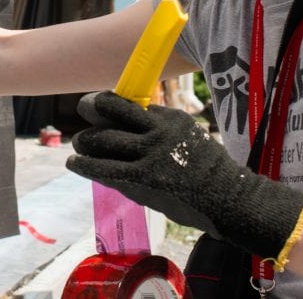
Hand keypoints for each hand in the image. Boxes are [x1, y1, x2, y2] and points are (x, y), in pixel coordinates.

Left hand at [66, 91, 302, 268]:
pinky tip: (74, 163)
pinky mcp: (142, 179)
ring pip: (103, 140)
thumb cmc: (208, 170)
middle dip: (92, 110)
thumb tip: (129, 122)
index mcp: (171, 118)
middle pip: (111, 114)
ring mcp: (149, 155)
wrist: (228, 200)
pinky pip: (104, 168)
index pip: (129, 103)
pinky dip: (84, 165)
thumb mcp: (188, 136)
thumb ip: (161, 129)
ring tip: (78, 143)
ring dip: (85, 141)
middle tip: (83, 111)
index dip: (109, 103)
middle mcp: (157, 131)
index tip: (98, 103)